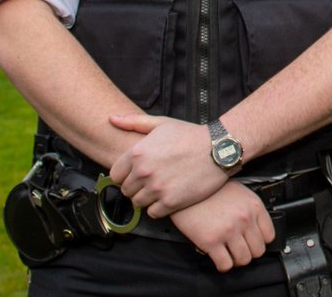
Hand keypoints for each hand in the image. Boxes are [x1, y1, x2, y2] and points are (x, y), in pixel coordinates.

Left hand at [108, 114, 228, 216]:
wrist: (219, 148)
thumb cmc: (190, 135)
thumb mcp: (162, 123)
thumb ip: (134, 122)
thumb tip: (112, 119)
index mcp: (137, 153)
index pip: (115, 175)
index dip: (126, 174)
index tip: (137, 173)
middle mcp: (143, 172)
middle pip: (126, 190)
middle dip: (137, 186)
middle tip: (152, 180)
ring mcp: (157, 188)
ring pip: (138, 203)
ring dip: (147, 198)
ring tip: (160, 189)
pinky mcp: (171, 202)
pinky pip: (153, 213)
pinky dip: (158, 208)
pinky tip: (168, 197)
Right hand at [171, 181, 275, 271]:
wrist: (185, 189)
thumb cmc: (210, 191)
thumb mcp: (239, 192)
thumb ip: (250, 209)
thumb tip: (256, 227)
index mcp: (253, 206)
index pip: (269, 235)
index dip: (261, 241)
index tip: (254, 242)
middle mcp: (244, 219)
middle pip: (258, 250)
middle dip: (249, 252)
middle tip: (241, 249)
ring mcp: (228, 231)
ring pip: (243, 260)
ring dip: (237, 260)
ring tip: (230, 254)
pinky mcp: (211, 241)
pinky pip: (225, 264)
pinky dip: (223, 265)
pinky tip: (220, 258)